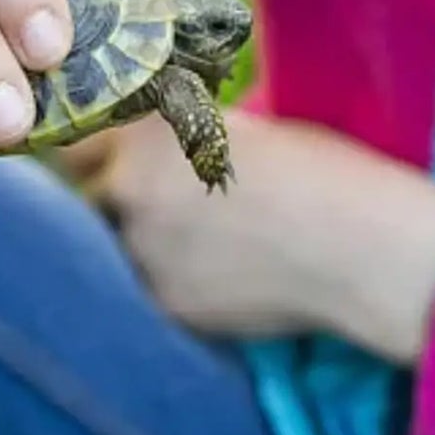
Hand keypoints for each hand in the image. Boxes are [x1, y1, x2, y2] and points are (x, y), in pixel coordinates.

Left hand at [91, 108, 434, 363]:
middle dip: (119, 201)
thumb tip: (144, 148)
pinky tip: (228, 271)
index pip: (77, 143)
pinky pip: (151, 289)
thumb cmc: (316, 168)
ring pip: (119, 249)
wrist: (356, 243)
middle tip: (171, 203)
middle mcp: (129, 188)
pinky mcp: (164, 303)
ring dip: (146, 244)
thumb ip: (175, 140)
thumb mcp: (237, 131)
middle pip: (90, 198)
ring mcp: (141, 252)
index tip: (115, 158)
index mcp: (147, 133)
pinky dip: (177, 281)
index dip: (96, 152)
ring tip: (211, 239)